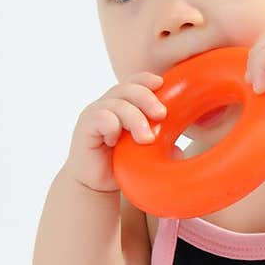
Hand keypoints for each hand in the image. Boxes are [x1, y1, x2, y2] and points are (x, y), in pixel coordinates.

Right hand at [65, 73, 166, 192]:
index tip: (162, 84)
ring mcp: (96, 114)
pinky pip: (100, 117)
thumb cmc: (121, 164)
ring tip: (146, 139)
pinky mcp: (85, 128)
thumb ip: (162, 148)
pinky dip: (112, 126)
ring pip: (117, 104)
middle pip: (127, 88)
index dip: (147, 79)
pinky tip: (115, 141)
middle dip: (147, 98)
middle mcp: (109, 104)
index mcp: (125, 103)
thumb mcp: (147, 154)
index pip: (135, 82)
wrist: (95, 185)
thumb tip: (179, 151)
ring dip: (135, 118)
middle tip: (161, 114)